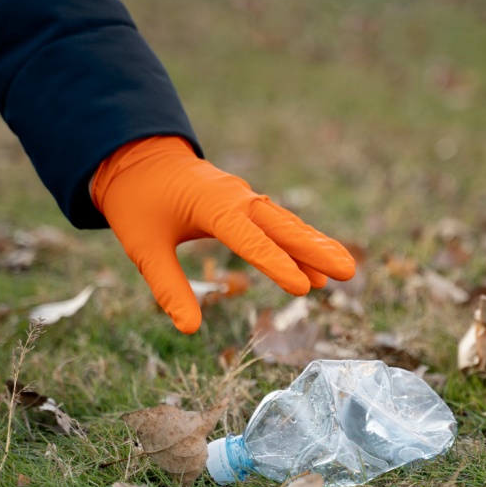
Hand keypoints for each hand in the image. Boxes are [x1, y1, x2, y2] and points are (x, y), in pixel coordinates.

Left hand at [92, 136, 355, 332]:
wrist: (137, 157)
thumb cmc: (137, 200)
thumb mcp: (143, 245)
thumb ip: (167, 286)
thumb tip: (188, 329)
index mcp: (210, 204)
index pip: (248, 239)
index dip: (275, 264)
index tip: (302, 288)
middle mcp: (236, 198)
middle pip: (282, 227)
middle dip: (316, 250)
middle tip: (348, 272)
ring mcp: (244, 198)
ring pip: (286, 224)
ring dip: (315, 246)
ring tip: (345, 271)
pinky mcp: (245, 204)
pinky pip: (277, 224)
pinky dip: (299, 242)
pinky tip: (317, 266)